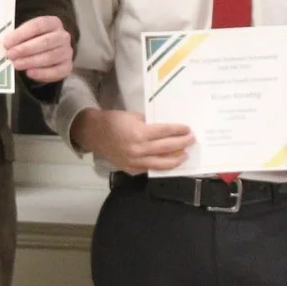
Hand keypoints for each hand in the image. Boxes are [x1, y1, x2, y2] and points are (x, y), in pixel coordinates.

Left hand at [3, 16, 73, 83]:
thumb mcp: (27, 33)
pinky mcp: (67, 67)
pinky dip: (41, 73)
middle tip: (10, 55)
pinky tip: (29, 73)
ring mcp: (67, 52)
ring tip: (16, 64)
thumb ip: (18, 37)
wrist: (51, 50)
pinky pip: (56, 71)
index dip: (21, 34)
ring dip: (31, 61)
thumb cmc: (34, 39)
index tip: (7, 42)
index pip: (37, 26)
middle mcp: (63, 36)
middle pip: (45, 42)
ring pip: (49, 57)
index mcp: (53, 23)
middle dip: (25, 49)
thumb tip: (5, 45)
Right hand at [70, 108, 192, 173]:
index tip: (188, 129)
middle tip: (191, 140)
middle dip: (182, 143)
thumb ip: (149, 124)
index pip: (165, 132)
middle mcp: (139, 149)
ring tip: (184, 156)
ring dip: (176, 160)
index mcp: (139, 133)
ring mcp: (135, 161)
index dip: (178, 130)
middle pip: (167, 148)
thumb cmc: (113, 121)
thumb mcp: (133, 116)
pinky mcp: (131, 169)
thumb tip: (165, 129)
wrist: (94, 133)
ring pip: (161, 164)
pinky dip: (160, 166)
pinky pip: (149, 169)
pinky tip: (168, 163)